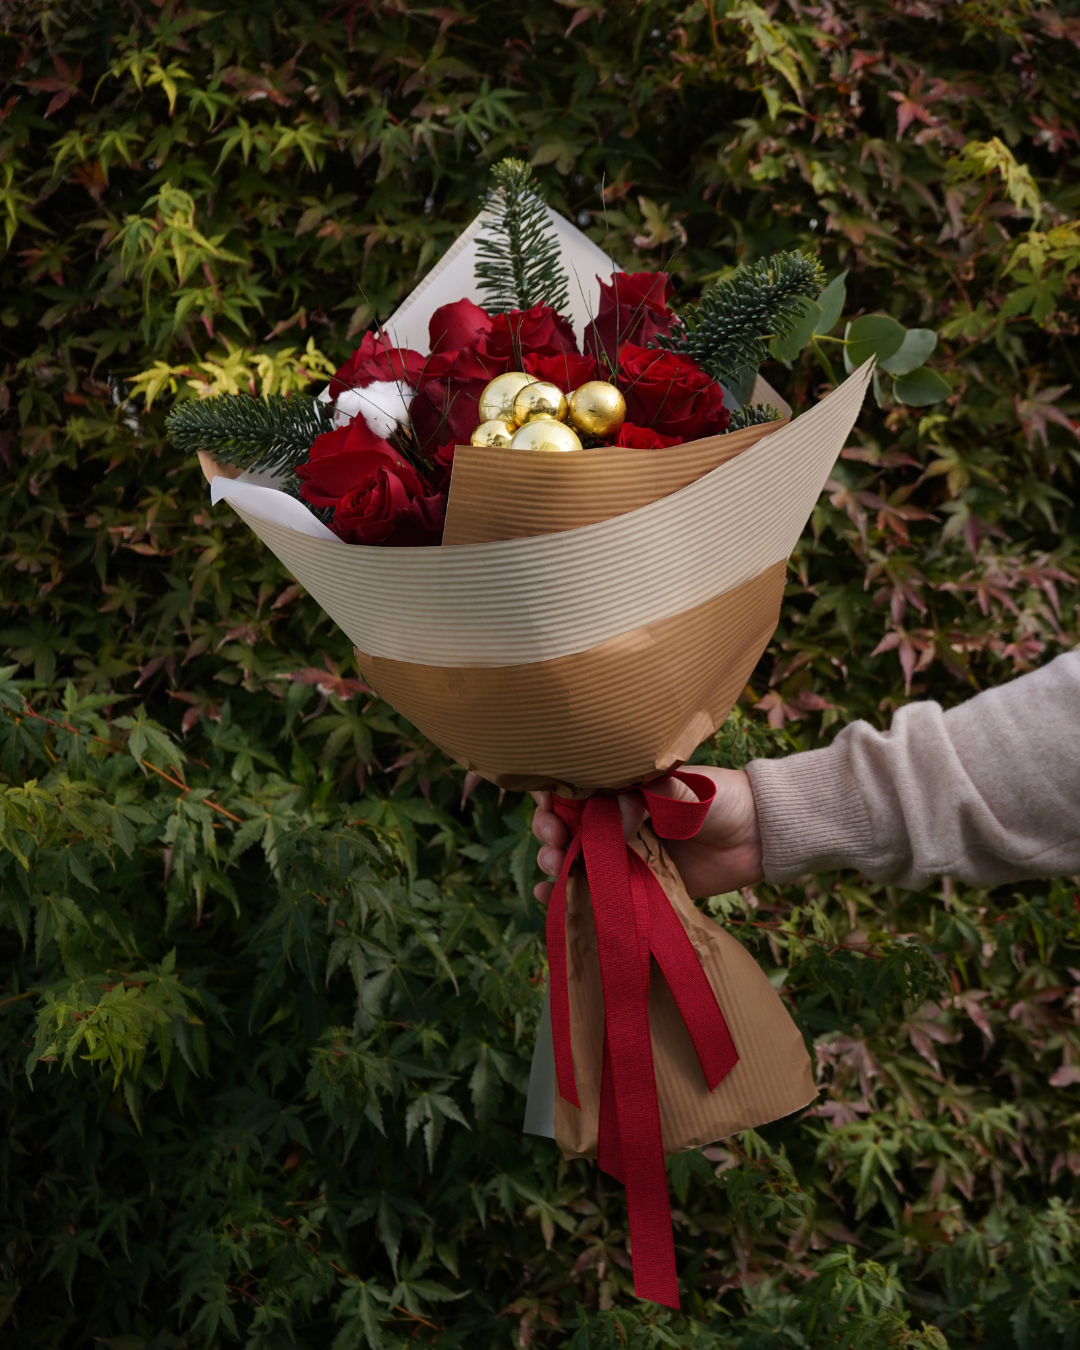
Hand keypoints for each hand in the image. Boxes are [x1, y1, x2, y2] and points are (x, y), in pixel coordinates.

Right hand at [530, 766, 763, 903]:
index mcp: (624, 787)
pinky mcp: (636, 883)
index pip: (575, 787)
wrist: (758, 837)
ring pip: (574, 856)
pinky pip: (596, 888)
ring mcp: (624, 852)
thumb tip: (613, 814)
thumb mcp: (684, 788)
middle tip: (555, 837)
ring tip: (553, 866)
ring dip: (553, 860)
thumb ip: (650, 796)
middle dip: (549, 830)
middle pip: (566, 823)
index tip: (547, 803)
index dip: (552, 794)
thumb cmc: (720, 799)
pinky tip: (549, 895)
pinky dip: (568, 893)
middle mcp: (617, 818)